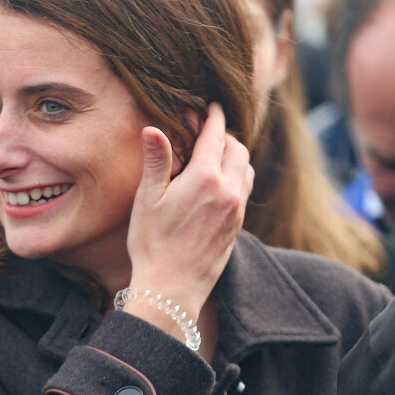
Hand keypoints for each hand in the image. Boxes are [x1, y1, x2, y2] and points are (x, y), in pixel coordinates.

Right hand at [126, 103, 253, 323]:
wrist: (171, 288)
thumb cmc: (152, 244)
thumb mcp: (148, 200)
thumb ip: (157, 161)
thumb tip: (153, 128)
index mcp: (205, 179)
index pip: (216, 136)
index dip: (213, 117)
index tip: (211, 106)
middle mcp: (227, 191)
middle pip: (237, 149)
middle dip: (224, 136)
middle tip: (208, 132)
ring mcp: (236, 210)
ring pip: (246, 169)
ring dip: (234, 156)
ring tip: (215, 156)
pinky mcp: (237, 227)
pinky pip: (244, 190)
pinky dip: (237, 177)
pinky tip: (219, 184)